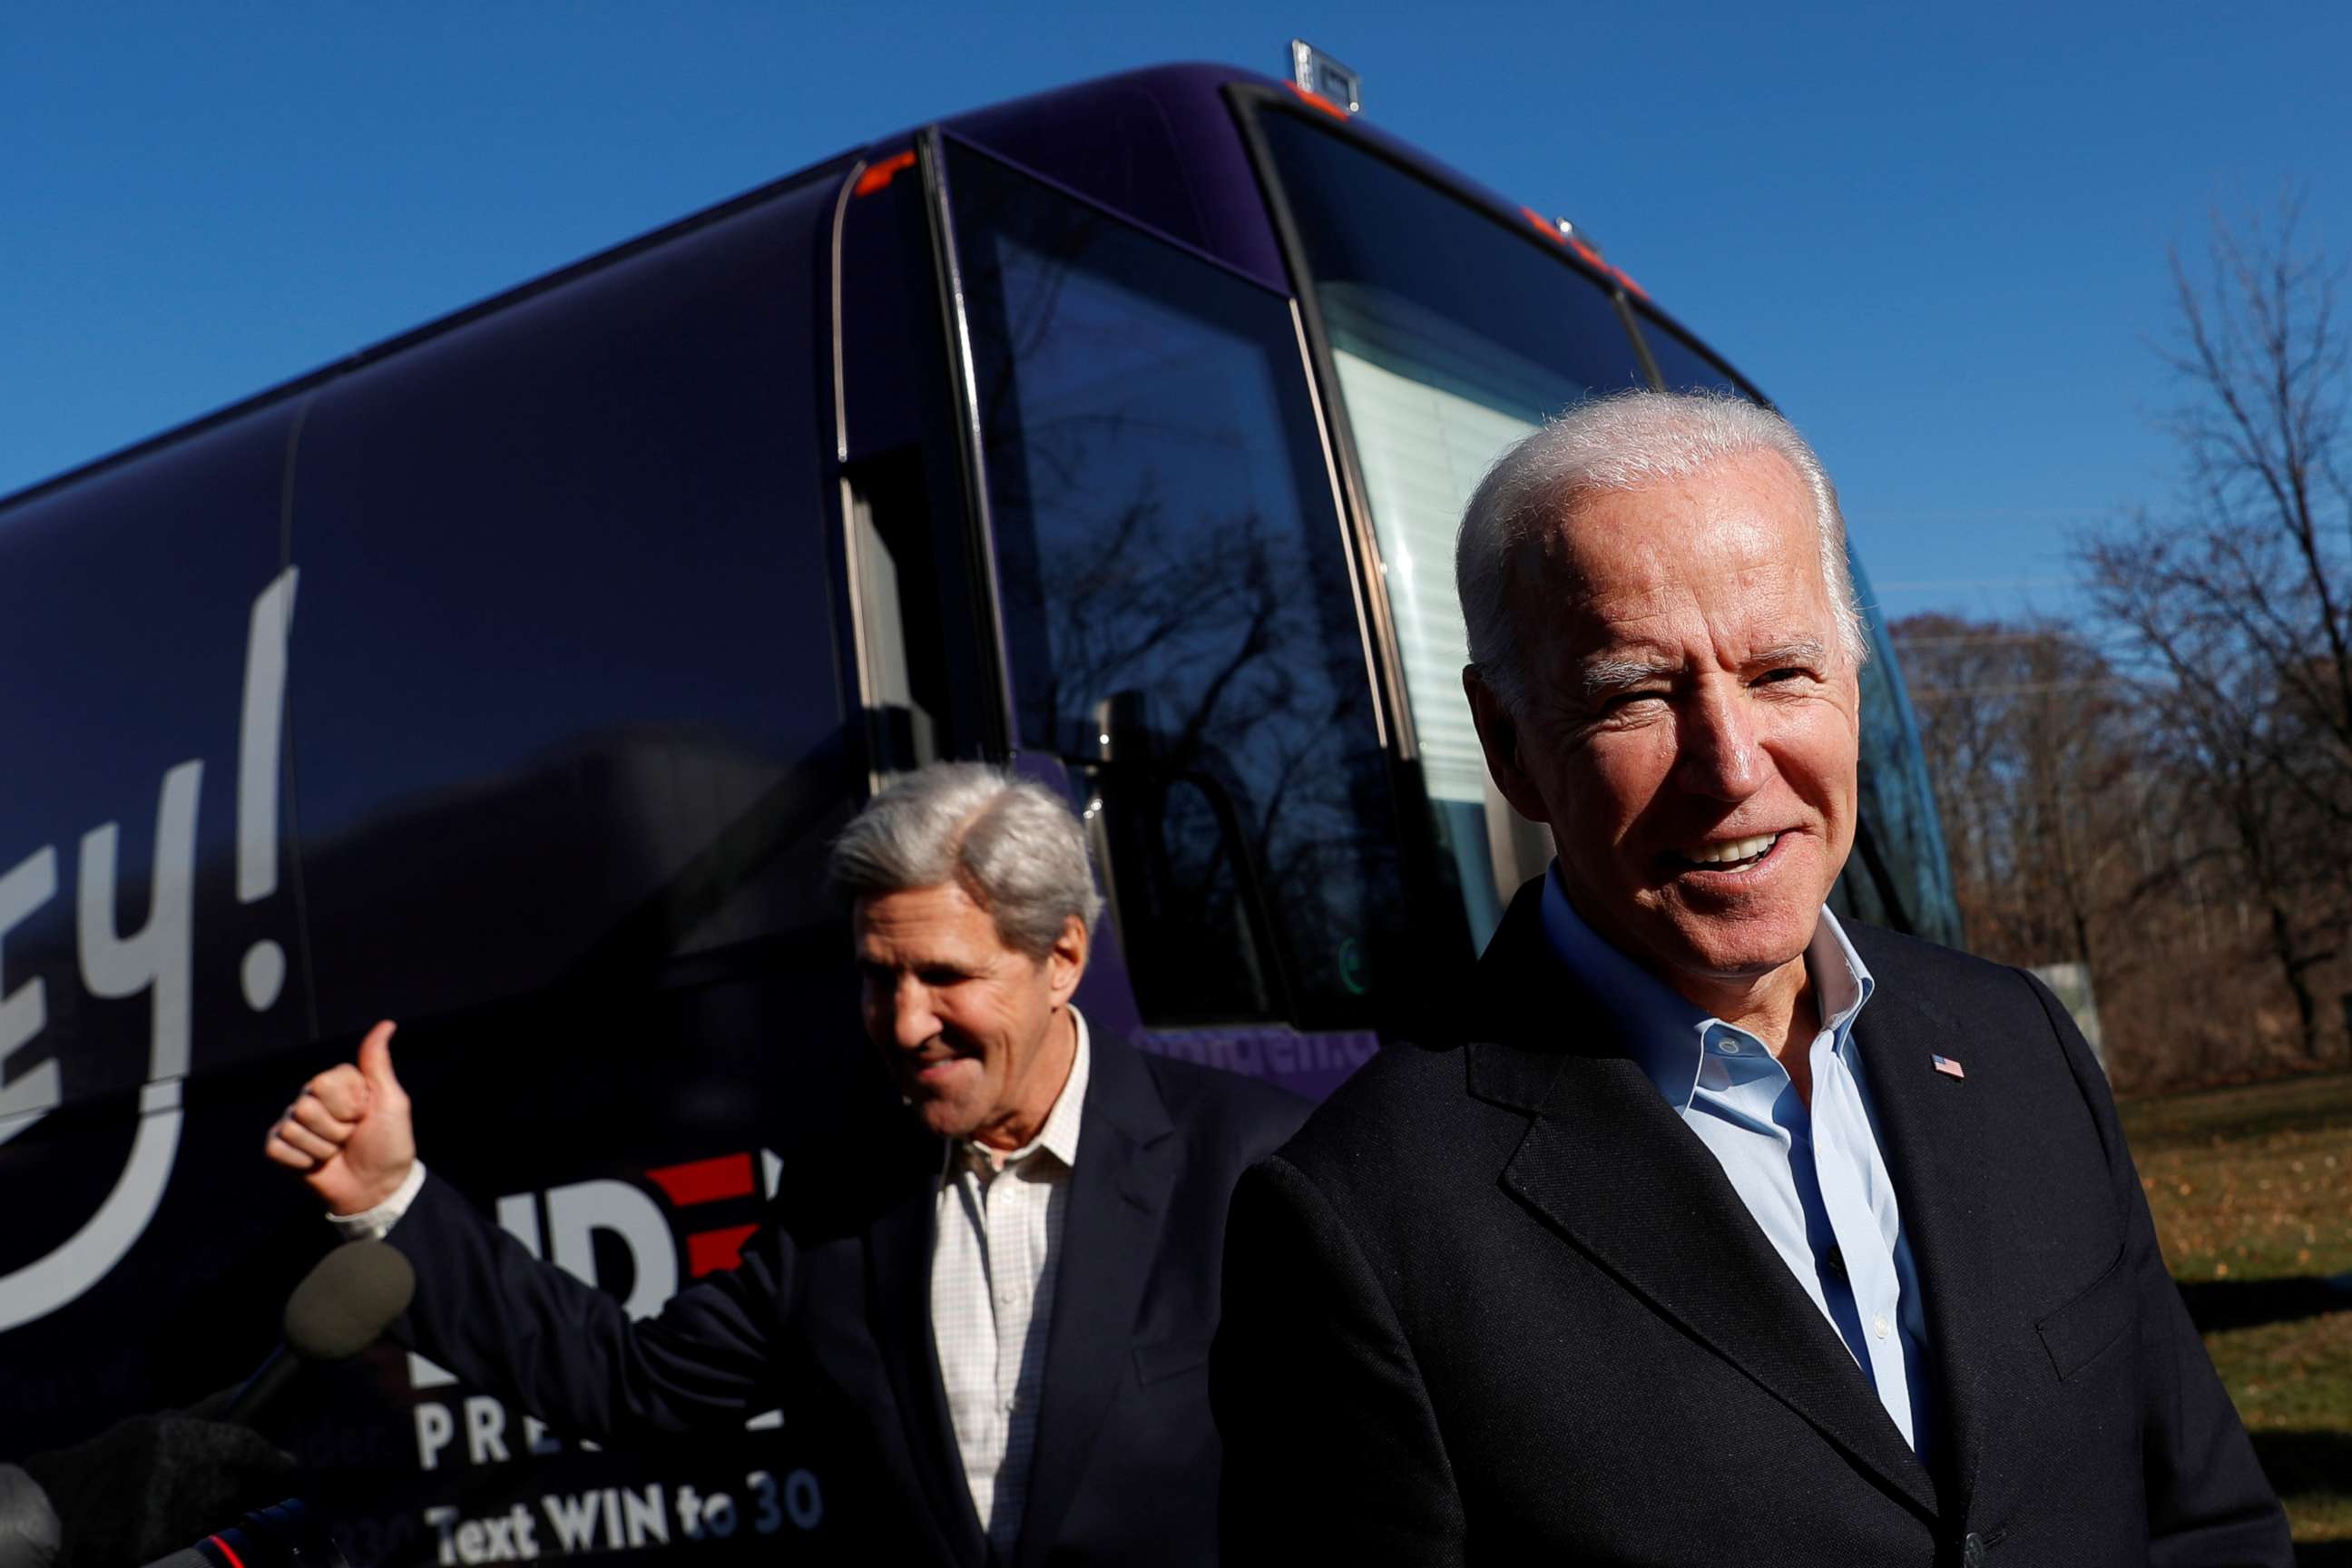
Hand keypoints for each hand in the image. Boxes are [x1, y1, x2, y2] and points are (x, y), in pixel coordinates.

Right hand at [264, 1020, 413, 1214]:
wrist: (377, 1186)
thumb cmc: (389, 1142)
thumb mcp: (391, 1101)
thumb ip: (377, 1063)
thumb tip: (386, 1024)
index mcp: (337, 1083)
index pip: (324, 1082)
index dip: (348, 1105)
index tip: (365, 1114)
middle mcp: (312, 1097)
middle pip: (306, 1105)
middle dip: (335, 1128)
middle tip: (351, 1135)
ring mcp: (293, 1122)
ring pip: (293, 1128)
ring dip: (322, 1147)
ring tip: (337, 1150)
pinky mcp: (280, 1148)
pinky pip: (276, 1147)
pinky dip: (301, 1161)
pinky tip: (316, 1163)